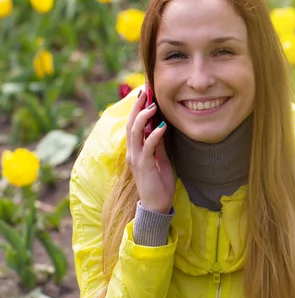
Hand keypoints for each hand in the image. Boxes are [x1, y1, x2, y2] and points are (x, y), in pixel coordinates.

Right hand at [126, 90, 174, 213]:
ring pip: (134, 133)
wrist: (156, 206)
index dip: (137, 108)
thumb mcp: (160, 159)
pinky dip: (153, 135)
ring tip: (153, 105)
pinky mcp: (144, 166)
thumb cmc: (159, 184)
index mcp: (135, 150)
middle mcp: (132, 152)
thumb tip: (160, 127)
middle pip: (131, 124)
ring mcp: (136, 159)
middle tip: (145, 91)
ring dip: (143, 117)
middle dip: (137, 106)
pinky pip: (147, 147)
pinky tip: (161, 126)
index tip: (145, 94)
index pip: (133, 125)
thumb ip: (157, 144)